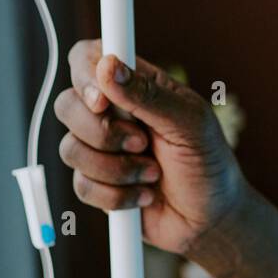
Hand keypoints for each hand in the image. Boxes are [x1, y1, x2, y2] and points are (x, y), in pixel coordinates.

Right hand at [53, 39, 246, 253]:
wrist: (211, 219)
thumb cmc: (209, 163)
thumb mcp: (190, 124)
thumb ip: (148, 95)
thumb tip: (108, 65)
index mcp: (137, 86)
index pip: (89, 58)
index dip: (84, 76)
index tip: (102, 102)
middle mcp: (112, 113)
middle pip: (67, 105)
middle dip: (102, 133)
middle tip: (142, 144)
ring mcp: (101, 148)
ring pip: (70, 149)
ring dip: (116, 168)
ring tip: (153, 173)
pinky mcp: (97, 183)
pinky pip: (81, 185)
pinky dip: (117, 195)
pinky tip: (145, 195)